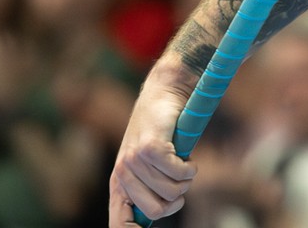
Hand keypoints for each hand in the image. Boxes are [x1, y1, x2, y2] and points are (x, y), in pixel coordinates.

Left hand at [109, 78, 195, 224]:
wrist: (163, 92)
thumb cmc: (158, 131)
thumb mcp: (145, 165)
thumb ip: (146, 190)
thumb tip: (157, 215)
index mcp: (119, 183)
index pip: (119, 225)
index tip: (162, 216)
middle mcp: (123, 173)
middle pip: (156, 211)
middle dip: (175, 199)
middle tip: (179, 180)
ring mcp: (135, 160)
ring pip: (172, 191)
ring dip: (185, 179)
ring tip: (182, 162)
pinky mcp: (150, 148)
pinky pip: (178, 173)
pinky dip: (189, 168)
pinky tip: (187, 157)